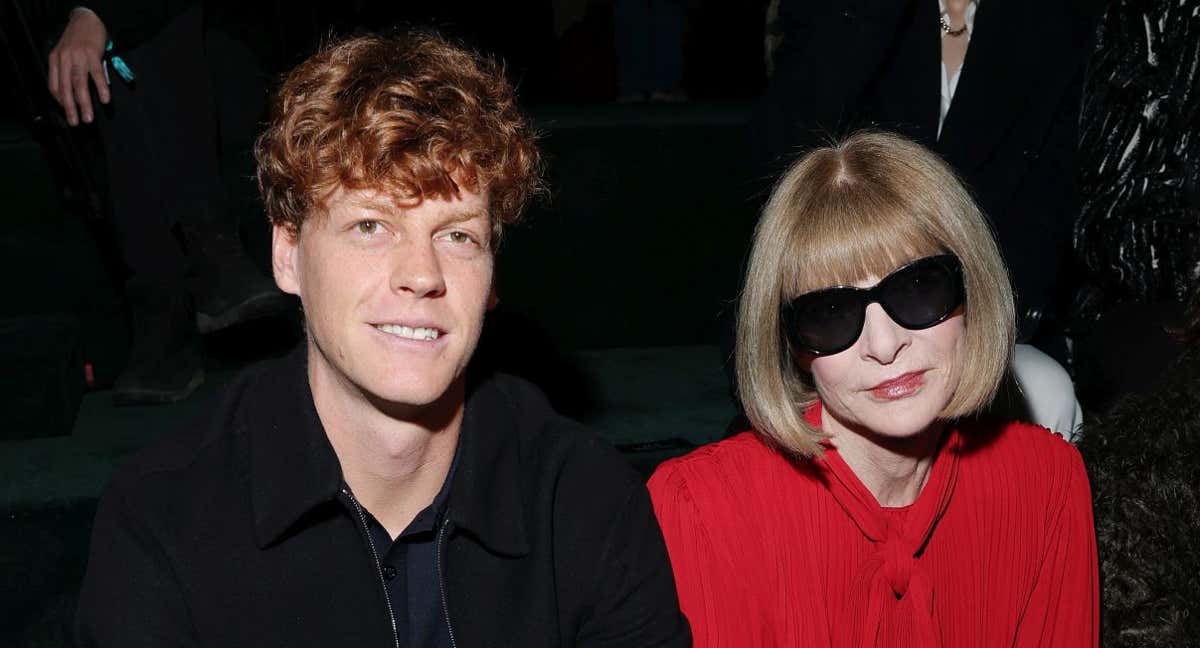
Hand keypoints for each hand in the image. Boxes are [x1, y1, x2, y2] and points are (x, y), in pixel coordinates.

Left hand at [47, 8, 110, 125]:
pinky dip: (101, 88)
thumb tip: (74, 91)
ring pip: (79, 85)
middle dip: (70, 108)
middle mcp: (64, 59)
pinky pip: (97, 75)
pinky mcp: (93, 55)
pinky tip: (105, 100)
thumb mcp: (66, 52)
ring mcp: (78, 57)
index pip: (54, 85)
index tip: (68, 111)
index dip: (60, 101)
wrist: (88, 19)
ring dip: (84, 103)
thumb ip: (67, 69)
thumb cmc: (78, 38)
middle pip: (66, 88)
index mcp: (55, 59)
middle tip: (75, 122)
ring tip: (88, 118)